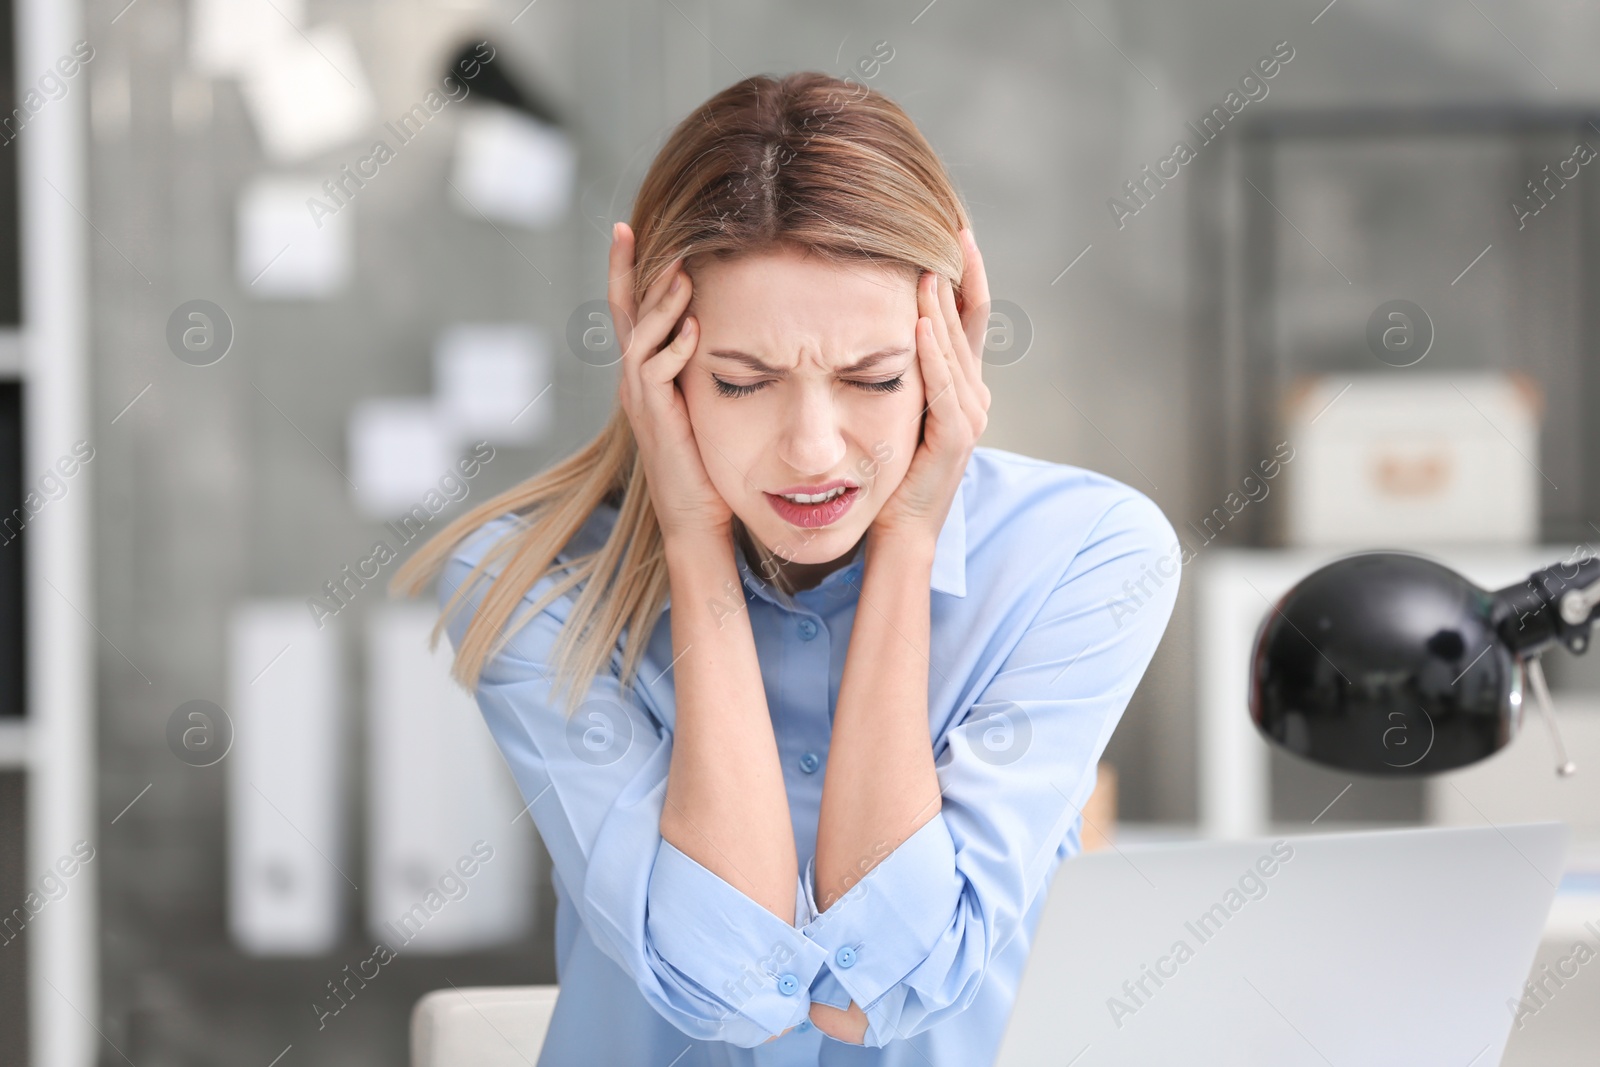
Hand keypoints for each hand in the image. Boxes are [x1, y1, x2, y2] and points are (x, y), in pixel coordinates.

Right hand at [609, 223, 733, 542]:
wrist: (698, 517)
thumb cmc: (712, 463)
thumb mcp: (709, 402)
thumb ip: (709, 366)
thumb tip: (732, 324)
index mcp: (648, 373)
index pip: (633, 311)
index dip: (628, 271)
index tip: (629, 228)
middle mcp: (635, 380)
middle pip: (623, 314)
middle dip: (628, 271)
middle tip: (632, 230)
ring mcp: (640, 399)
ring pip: (639, 337)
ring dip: (661, 303)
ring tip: (679, 270)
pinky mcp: (654, 418)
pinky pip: (655, 373)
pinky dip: (674, 347)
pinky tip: (696, 328)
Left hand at [870, 228, 991, 547]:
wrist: (900, 527)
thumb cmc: (890, 470)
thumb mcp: (893, 405)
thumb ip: (895, 366)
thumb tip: (870, 315)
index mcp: (960, 383)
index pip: (968, 314)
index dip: (965, 271)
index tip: (954, 228)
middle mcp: (974, 393)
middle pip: (970, 320)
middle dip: (960, 273)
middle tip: (951, 228)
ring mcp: (971, 414)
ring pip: (957, 347)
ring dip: (942, 305)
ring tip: (928, 264)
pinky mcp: (957, 437)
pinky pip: (946, 386)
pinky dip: (935, 353)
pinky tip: (922, 323)